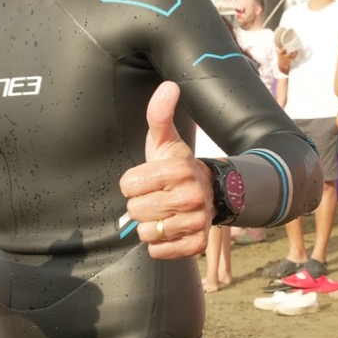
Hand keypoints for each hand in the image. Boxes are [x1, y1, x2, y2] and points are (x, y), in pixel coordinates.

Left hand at [119, 82, 212, 259]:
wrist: (209, 192)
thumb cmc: (175, 165)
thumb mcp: (164, 140)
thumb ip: (159, 114)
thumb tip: (169, 85)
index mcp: (179, 168)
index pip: (128, 184)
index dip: (132, 183)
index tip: (146, 179)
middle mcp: (192, 196)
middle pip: (136, 210)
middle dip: (139, 204)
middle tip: (155, 196)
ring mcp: (196, 222)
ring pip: (146, 233)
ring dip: (148, 225)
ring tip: (162, 212)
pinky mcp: (197, 244)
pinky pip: (160, 251)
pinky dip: (158, 244)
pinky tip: (169, 229)